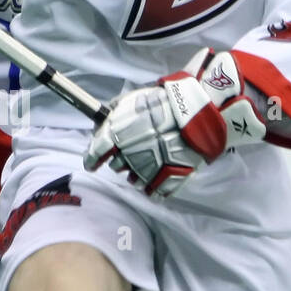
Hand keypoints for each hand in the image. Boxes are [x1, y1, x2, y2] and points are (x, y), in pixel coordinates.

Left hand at [84, 49, 266, 197]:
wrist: (198, 111)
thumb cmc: (165, 103)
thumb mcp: (135, 99)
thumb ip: (114, 111)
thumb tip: (102, 119)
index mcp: (117, 134)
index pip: (96, 153)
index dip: (92, 158)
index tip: (92, 163)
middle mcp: (129, 155)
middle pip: (117, 166)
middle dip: (122, 158)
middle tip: (135, 148)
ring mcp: (148, 169)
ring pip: (134, 180)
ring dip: (138, 171)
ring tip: (152, 157)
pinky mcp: (167, 180)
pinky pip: (154, 191)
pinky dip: (155, 185)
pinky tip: (160, 173)